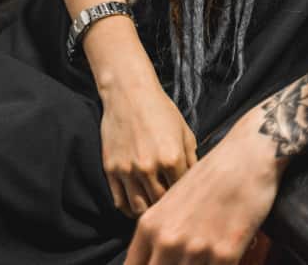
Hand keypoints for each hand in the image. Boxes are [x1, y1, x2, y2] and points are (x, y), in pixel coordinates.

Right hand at [99, 79, 197, 217]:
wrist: (130, 95)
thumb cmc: (162, 111)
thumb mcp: (185, 133)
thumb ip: (192, 160)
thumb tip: (196, 182)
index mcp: (172, 158)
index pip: (182, 190)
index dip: (186, 195)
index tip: (188, 197)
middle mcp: (149, 167)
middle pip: (161, 203)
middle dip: (168, 206)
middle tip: (173, 207)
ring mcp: (128, 170)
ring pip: (139, 208)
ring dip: (148, 211)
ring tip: (155, 209)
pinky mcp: (111, 170)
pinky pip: (119, 201)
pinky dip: (129, 208)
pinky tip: (137, 205)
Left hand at [125, 112, 279, 264]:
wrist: (248, 156)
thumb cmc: (213, 175)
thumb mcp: (173, 200)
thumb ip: (159, 231)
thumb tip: (157, 256)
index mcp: (150, 227)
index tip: (162, 263)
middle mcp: (167, 241)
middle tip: (189, 259)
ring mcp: (196, 250)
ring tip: (208, 257)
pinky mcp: (225, 254)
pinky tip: (226, 257)